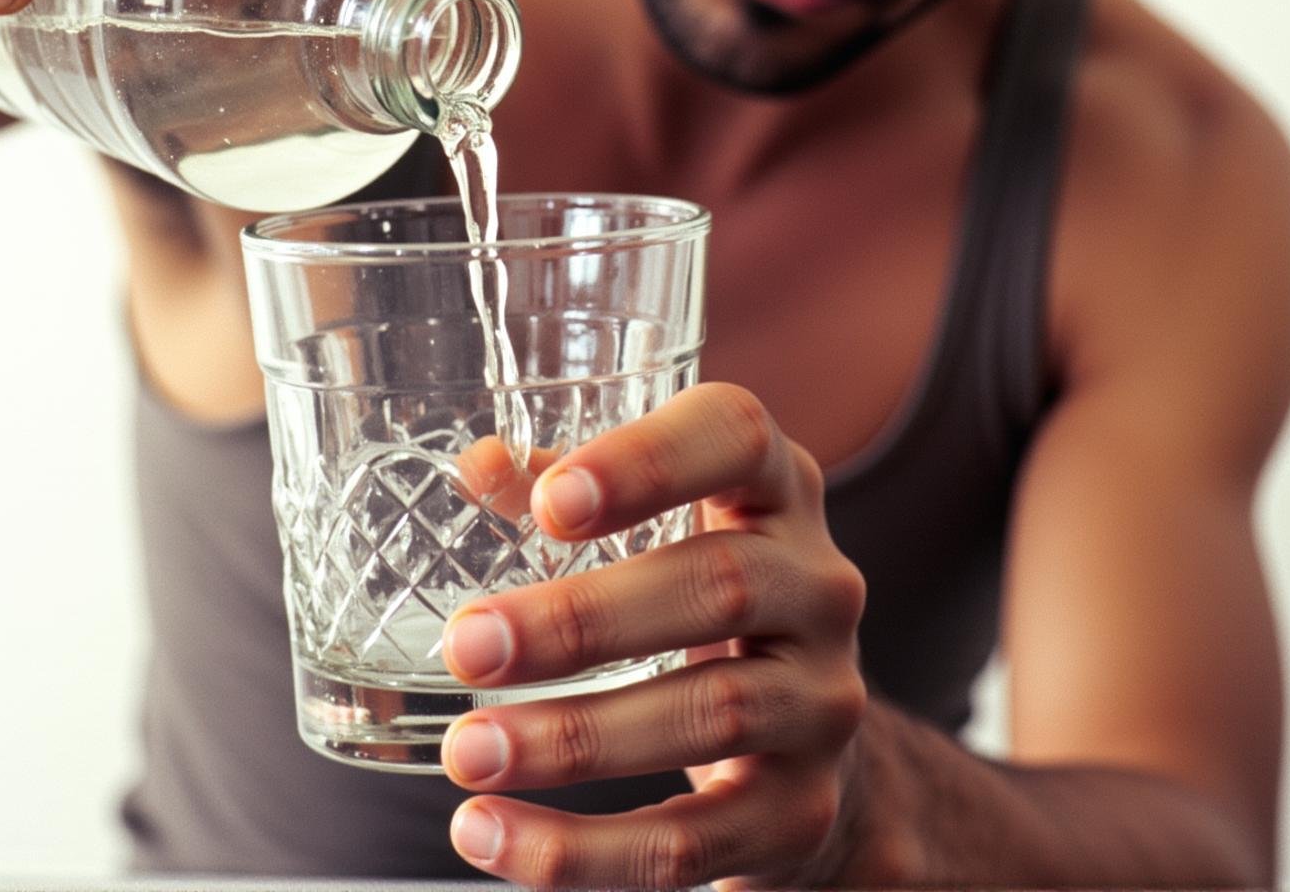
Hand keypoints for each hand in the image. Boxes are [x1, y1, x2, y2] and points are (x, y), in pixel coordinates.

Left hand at [438, 381, 869, 890]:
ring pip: (711, 717)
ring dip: (574, 740)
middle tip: (467, 646)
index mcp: (773, 487)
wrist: (803, 729)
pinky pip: (695, 842)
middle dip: (581, 621)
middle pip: (719, 585)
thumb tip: (475, 465)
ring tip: (467, 752)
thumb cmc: (698, 586)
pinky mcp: (801, 812)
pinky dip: (583, 851)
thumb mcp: (655, 518)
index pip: (738, 438)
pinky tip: (489, 836)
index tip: (551, 504)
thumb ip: (561, 483)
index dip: (649, 463)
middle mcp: (818, 584)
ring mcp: (822, 701)